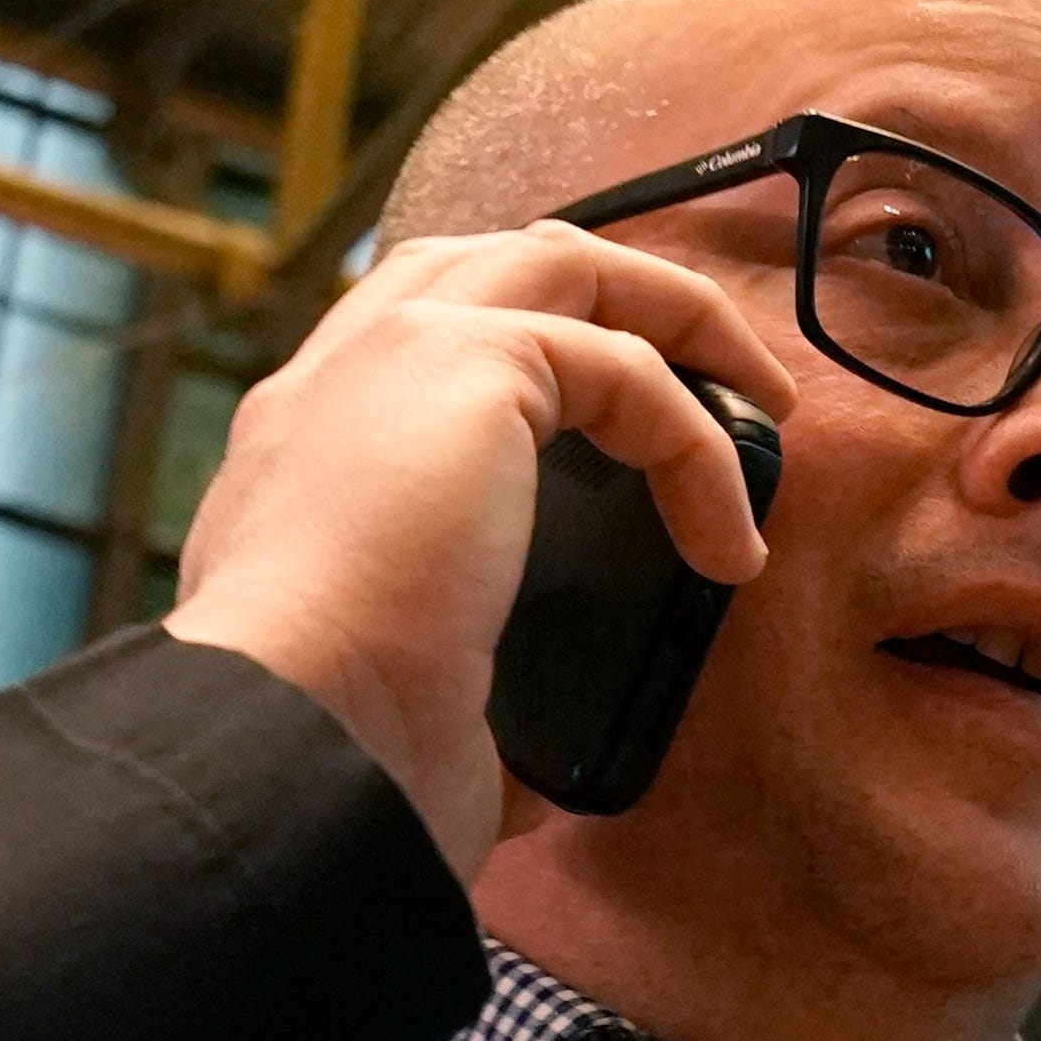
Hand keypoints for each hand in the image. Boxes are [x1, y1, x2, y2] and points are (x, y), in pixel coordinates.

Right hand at [161, 223, 800, 875]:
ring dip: (674, 319)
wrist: (280, 735)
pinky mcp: (470, 365)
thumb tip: (522, 778)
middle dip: (610, 297)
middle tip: (704, 377)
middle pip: (489, 262)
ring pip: (564, 264)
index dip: (517, 352)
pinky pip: (630, 372)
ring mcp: (395, 354)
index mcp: (299, 454)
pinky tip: (729, 544)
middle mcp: (333, 380)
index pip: (406, 341)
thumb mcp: (391, 705)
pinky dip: (700, 449)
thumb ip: (454, 699)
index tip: (606, 425)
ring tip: (760, 400)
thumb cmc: (328, 751)